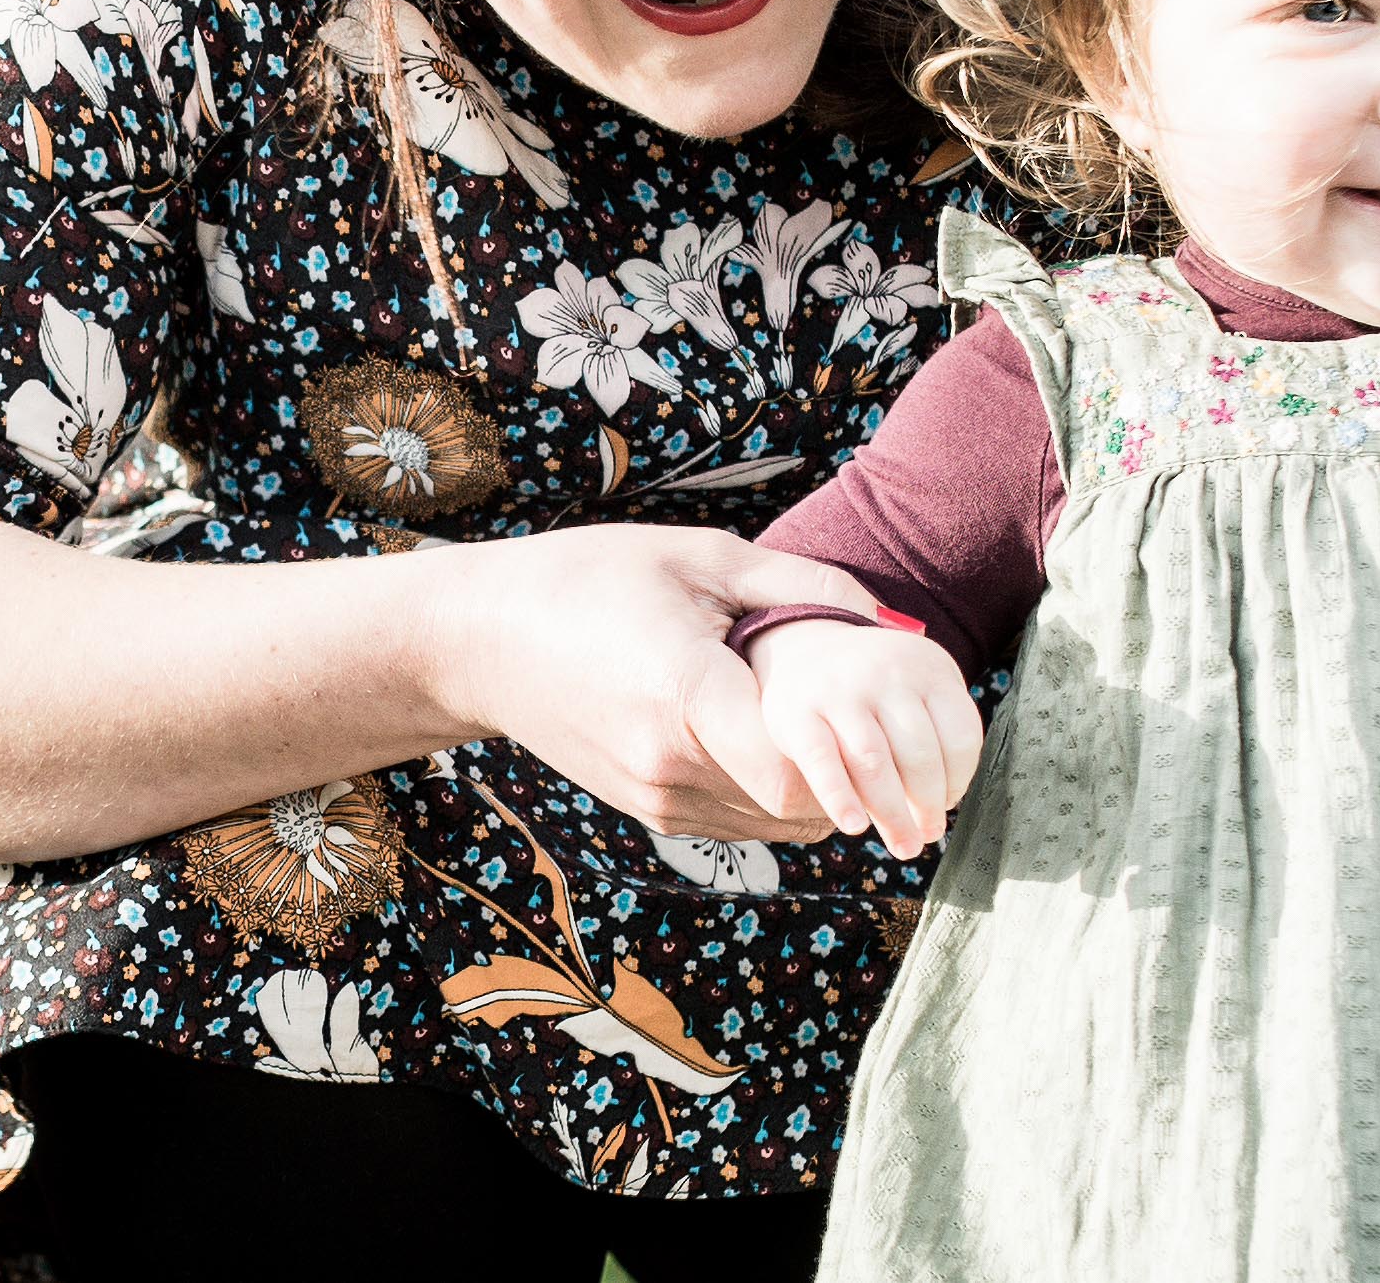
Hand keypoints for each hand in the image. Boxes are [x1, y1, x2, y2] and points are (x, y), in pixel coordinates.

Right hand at [438, 525, 880, 841]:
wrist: (482, 638)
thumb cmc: (592, 578)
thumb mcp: (704, 556)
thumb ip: (806, 587)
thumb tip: (898, 624)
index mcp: (686, 700)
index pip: (797, 771)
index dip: (854, 760)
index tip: (889, 726)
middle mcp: (670, 769)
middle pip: (800, 807)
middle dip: (853, 776)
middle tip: (887, 730)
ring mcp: (657, 801)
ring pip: (776, 825)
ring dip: (821, 789)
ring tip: (840, 731)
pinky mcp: (649, 813)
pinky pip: (742, 822)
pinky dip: (779, 794)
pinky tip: (784, 740)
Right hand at [746, 618, 983, 858]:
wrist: (806, 650)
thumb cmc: (875, 688)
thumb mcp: (915, 689)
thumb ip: (933, 734)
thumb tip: (939, 808)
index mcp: (927, 669)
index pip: (960, 735)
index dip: (959, 779)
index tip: (949, 802)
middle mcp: (886, 675)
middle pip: (919, 754)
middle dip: (927, 805)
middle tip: (926, 836)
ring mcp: (840, 691)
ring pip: (874, 762)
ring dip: (892, 813)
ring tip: (903, 845)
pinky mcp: (798, 713)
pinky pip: (823, 762)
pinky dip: (840, 798)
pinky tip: (854, 825)